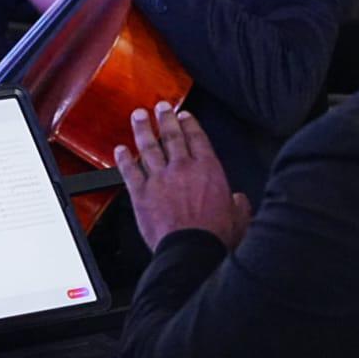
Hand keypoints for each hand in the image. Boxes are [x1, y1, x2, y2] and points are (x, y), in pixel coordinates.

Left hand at [115, 102, 250, 251]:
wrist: (191, 250)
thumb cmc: (215, 237)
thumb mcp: (239, 218)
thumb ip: (238, 205)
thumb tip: (238, 200)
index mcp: (208, 170)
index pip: (197, 139)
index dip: (189, 124)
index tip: (183, 116)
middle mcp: (182, 168)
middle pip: (171, 136)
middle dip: (165, 118)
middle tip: (160, 106)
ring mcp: (160, 179)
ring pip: (149, 147)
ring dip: (143, 129)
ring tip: (139, 116)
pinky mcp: (141, 193)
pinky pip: (130, 170)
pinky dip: (123, 159)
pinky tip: (119, 150)